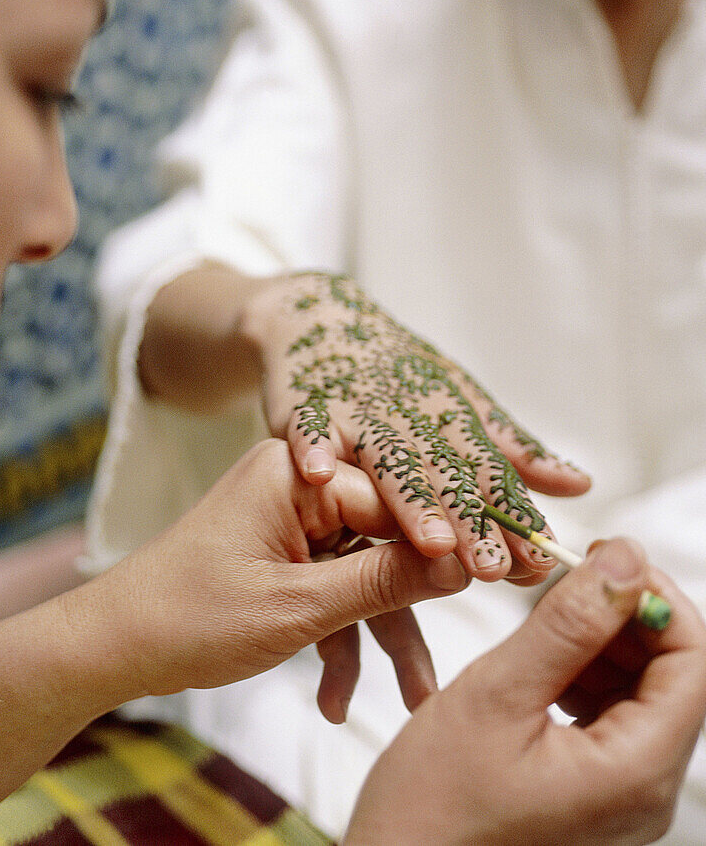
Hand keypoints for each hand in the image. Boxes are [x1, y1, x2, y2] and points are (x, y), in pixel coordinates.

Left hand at [111, 438, 467, 720]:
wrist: (112, 645)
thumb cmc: (189, 616)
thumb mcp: (298, 605)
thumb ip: (384, 582)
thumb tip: (463, 563)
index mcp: (298, 471)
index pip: (396, 496)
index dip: (450, 540)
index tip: (505, 572)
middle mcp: (299, 484)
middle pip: (386, 537)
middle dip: (417, 604)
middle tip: (481, 623)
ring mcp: (292, 520)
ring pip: (362, 573)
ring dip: (379, 638)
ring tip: (415, 701)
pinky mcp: (285, 553)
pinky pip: (331, 589)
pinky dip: (337, 640)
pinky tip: (334, 700)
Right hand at [243, 272, 589, 583]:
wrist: (326, 319)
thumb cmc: (403, 374)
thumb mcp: (462, 405)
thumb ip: (514, 452)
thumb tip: (580, 485)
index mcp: (451, 424)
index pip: (487, 476)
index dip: (513, 517)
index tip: (541, 561)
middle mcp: (411, 420)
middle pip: (443, 475)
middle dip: (469, 521)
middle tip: (492, 569)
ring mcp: (358, 411)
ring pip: (387, 459)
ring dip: (408, 498)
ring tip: (432, 542)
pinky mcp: (307, 404)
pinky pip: (309, 427)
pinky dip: (313, 447)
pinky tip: (320, 474)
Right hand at [344, 538, 705, 845]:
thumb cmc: (432, 804)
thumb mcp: (498, 694)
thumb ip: (568, 623)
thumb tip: (625, 557)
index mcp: (635, 773)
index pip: (693, 661)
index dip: (657, 596)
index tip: (605, 556)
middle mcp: (644, 792)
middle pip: (673, 675)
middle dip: (625, 614)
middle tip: (567, 576)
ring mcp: (621, 797)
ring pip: (643, 690)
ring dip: (602, 641)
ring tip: (544, 618)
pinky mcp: (594, 794)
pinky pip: (614, 716)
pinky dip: (585, 673)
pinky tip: (542, 660)